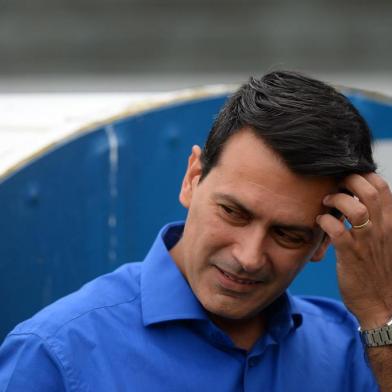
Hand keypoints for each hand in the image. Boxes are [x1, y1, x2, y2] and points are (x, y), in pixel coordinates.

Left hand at [317, 173, 391, 328]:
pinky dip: (325, 221)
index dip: (362, 175)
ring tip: (325, 202)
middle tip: (334, 185)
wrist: (382, 305)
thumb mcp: (384, 240)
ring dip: (336, 200)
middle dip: (348, 180)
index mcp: (391, 223)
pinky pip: (337, 231)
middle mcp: (382, 229)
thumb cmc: (378, 271)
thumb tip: (356, 200)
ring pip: (355, 208)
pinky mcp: (351, 255)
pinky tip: (319, 221)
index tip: (346, 177)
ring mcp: (367, 242)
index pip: (382, 187)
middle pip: (369, 191)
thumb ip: (375, 220)